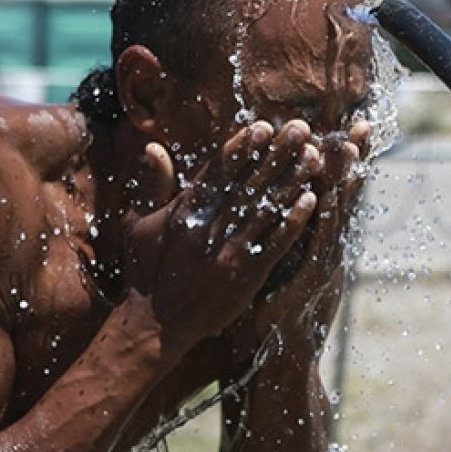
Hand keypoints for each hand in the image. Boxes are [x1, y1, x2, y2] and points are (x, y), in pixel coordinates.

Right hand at [120, 120, 322, 352]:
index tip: (262, 126)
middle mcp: (209, 227)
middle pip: (250, 183)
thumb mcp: (136, 225)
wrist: (155, 325)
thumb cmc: (144, 272)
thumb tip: (153, 147)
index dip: (242, 147)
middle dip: (277, 153)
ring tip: (314, 156)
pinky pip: (276, 243)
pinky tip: (312, 200)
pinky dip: (294, 221)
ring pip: (267, 208)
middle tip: (300, 129)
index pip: (218, 171)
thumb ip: (151, 186)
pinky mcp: (246, 275)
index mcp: (184, 211)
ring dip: (292, 180)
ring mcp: (230, 251)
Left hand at [224, 119, 370, 365]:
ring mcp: (324, 266)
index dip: (342, 160)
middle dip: (352, 160)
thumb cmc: (273, 317)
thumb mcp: (280, 270)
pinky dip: (322, 221)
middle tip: (362, 124)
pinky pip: (318, 244)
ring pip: (336, 215)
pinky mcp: (311, 282)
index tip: (350, 126)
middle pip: (342, 195)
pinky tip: (324, 196)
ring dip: (343, 181)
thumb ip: (283, 237)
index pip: (332, 192)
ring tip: (351, 148)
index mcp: (319, 244)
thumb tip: (280, 207)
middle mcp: (328, 250)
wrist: (282, 362)